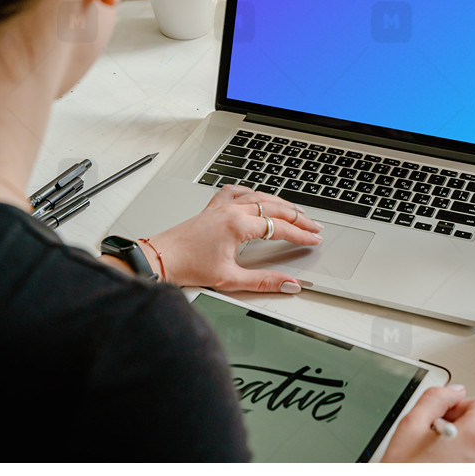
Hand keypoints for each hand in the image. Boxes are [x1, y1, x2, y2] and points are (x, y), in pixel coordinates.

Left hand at [142, 185, 322, 292]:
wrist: (160, 259)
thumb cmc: (188, 267)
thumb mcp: (230, 279)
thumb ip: (264, 281)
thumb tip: (288, 283)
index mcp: (238, 225)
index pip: (280, 227)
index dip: (301, 234)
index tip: (314, 239)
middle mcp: (231, 211)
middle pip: (275, 208)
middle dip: (298, 217)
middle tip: (314, 226)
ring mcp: (221, 207)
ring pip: (259, 196)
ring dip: (281, 203)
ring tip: (296, 212)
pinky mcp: (212, 208)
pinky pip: (237, 192)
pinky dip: (252, 192)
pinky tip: (257, 196)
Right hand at [381, 385, 474, 462]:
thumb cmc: (404, 472)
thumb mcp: (411, 425)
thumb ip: (436, 398)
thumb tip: (454, 390)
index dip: (460, 407)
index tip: (444, 418)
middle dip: (459, 431)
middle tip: (433, 442)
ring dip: (460, 450)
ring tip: (434, 461)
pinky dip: (461, 467)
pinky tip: (440, 471)